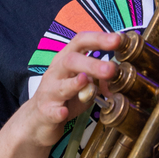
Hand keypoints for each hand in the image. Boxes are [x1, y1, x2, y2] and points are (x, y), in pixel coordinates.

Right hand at [24, 31, 119, 146]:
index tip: (117, 39)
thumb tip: (120, 78)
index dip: (99, 38)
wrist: (38, 119)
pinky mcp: (45, 112)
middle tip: (110, 69)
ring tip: (86, 81)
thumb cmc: (64, 96)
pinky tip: (64, 112)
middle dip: (91, 63)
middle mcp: (56, 72)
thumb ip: (101, 79)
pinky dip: (58, 111)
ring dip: (75, 84)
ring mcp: (49, 92)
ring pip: (60, 85)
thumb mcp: (84, 84)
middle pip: (71, 61)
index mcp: (67, 60)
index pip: (81, 41)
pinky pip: (51, 111)